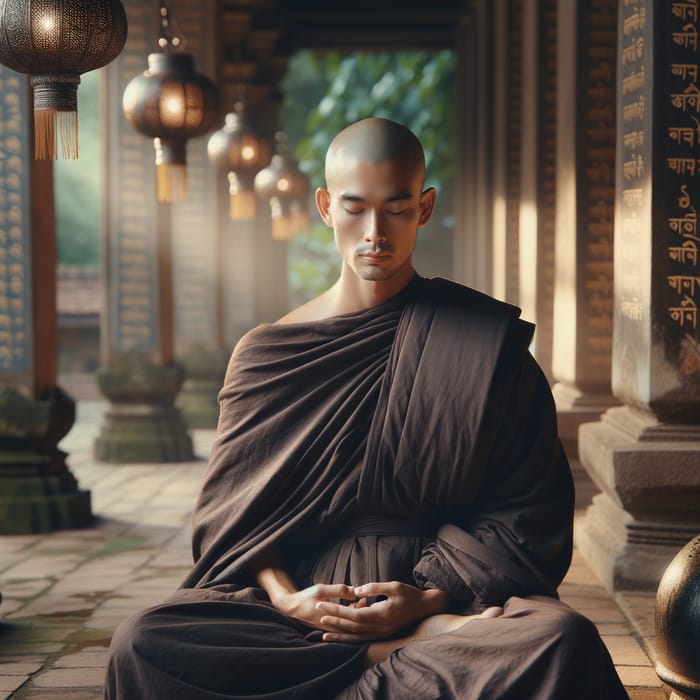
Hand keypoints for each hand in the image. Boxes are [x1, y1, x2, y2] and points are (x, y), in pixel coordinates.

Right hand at [272, 583, 356, 630]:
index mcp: (327, 618)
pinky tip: (354, 606)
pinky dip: (350, 617)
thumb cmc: (306, 597)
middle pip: (351, 624)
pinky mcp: (330, 628)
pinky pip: (343, 625)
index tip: (364, 598)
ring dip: (355, 616)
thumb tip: (354, 590)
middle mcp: (330, 627)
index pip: (348, 618)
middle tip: (365, 601)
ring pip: (348, 626)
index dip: (359, 609)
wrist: (293, 608)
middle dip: (360, 614)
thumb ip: (337, 590)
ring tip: (361, 602)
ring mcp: (330, 630)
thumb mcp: (320, 590)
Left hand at [316, 581, 450, 641]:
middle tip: (318, 613)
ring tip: (324, 634)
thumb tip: (356, 590)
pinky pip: (364, 639)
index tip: (323, 603)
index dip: (337, 610)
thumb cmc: (410, 594)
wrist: (426, 607)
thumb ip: (374, 587)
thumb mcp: (394, 586)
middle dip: (334, 620)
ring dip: (340, 635)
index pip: (354, 614)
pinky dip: (351, 639)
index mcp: (382, 615)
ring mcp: (383, 634)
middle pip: (352, 626)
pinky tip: (342, 636)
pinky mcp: (384, 635)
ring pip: (357, 637)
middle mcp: (382, 628)